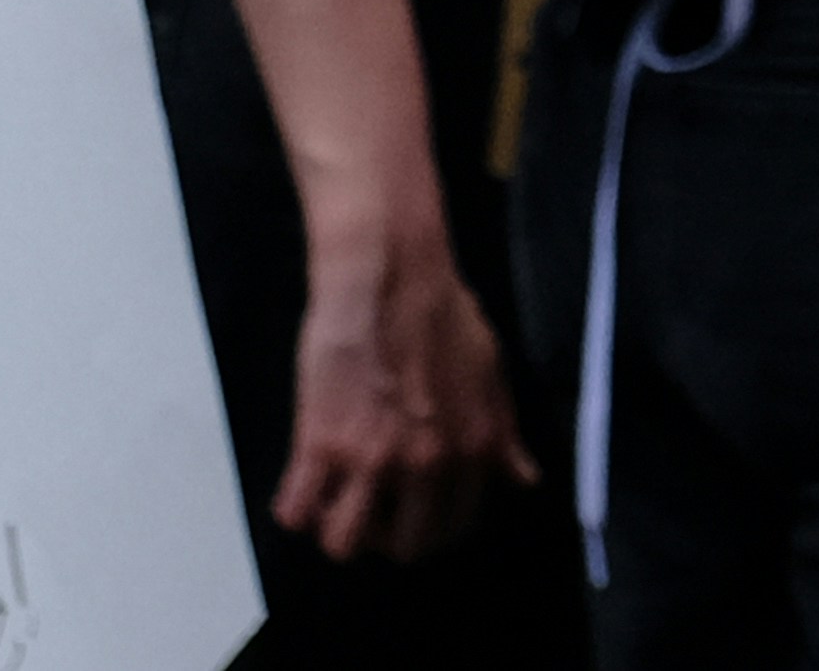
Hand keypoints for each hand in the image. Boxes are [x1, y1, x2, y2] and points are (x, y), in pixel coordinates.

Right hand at [271, 193, 529, 561]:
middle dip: (384, 535)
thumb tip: (524, 479)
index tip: (409, 510)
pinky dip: (294, 508)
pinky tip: (300, 484)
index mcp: (473, 451)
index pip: (453, 527)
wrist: (388, 271)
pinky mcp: (321, 442)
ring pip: (344, 543)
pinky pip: (296, 510)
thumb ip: (502, 432)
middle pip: (402, 547)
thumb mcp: (490, 371)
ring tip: (332, 498)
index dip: (428, 525)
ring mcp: (371, 459)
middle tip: (368, 506)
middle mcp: (426, 466)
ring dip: (336, 528)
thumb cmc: (442, 310)